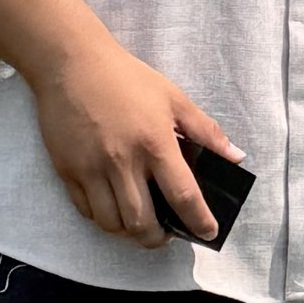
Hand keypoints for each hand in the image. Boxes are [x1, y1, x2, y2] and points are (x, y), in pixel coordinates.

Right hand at [26, 29, 241, 245]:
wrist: (72, 64)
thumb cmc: (126, 78)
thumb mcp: (174, 98)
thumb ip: (206, 131)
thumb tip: (236, 156)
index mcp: (155, 144)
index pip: (183, 196)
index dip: (199, 221)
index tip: (208, 233)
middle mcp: (123, 162)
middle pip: (143, 222)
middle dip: (160, 239)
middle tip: (168, 234)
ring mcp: (92, 169)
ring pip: (112, 223)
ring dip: (130, 233)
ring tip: (141, 225)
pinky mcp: (68, 171)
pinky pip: (87, 211)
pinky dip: (104, 220)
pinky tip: (115, 211)